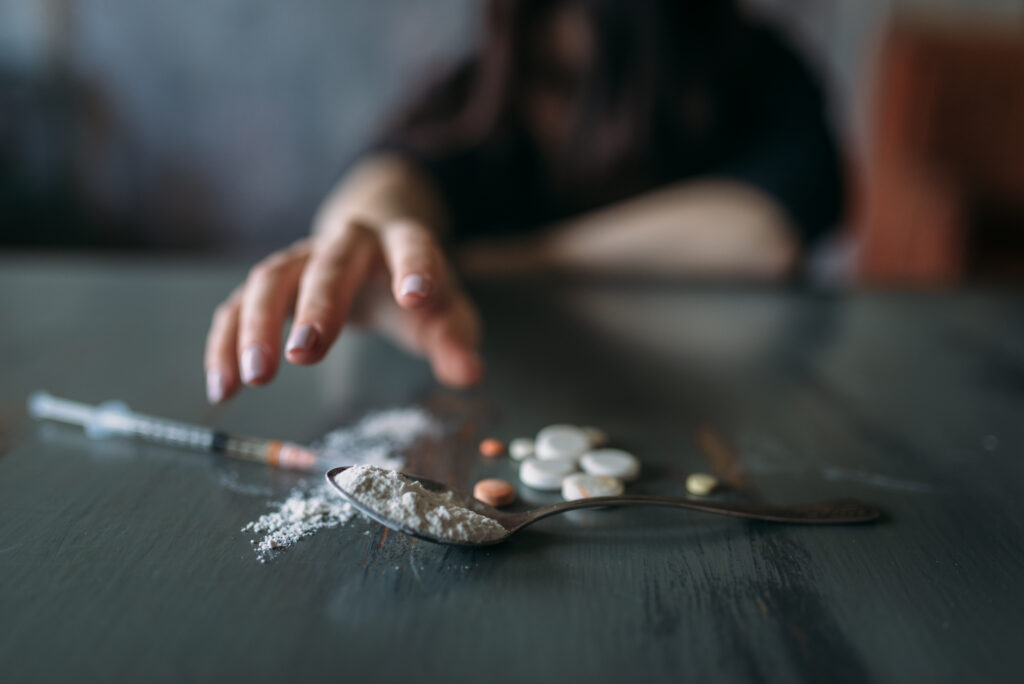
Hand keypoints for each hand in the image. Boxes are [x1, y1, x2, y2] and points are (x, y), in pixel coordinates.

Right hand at [203, 219, 483, 402]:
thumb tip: (468, 375)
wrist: (375, 250)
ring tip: (255, 378)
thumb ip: (455, 339)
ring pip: (271, 279)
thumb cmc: (415, 290)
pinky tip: (223, 388)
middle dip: (316, 306)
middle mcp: (348, 243)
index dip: (416, 268)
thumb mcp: (445, 312)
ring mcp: (303, 259)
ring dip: (257, 327)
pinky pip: (238, 306)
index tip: (416, 298)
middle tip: (303, 355)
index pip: (413, 246)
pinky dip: (226, 344)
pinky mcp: (272, 284)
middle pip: (329, 264)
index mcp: (401, 243)